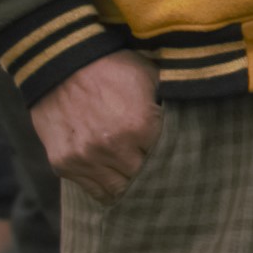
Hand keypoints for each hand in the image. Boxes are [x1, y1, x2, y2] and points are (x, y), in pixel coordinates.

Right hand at [35, 50, 165, 205]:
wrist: (61, 62)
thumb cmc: (111, 67)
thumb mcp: (149, 76)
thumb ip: (169, 104)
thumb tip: (191, 122)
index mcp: (140, 125)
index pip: (164, 158)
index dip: (165, 155)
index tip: (166, 153)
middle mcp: (112, 146)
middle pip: (141, 177)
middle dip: (145, 170)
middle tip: (146, 163)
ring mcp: (85, 158)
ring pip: (117, 190)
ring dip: (125, 183)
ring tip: (129, 173)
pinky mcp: (63, 164)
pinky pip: (91, 190)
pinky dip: (102, 186)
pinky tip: (109, 176)